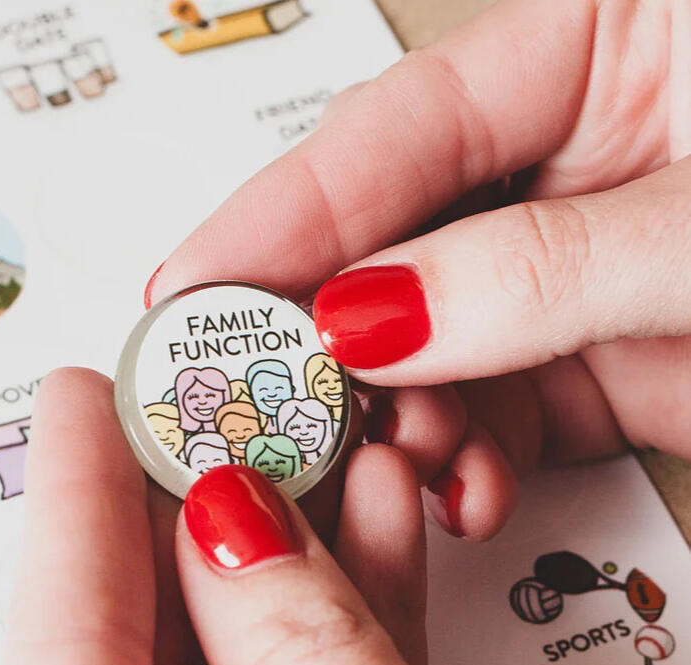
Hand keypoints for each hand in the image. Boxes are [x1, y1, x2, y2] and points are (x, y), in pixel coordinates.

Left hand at [0, 368, 603, 664]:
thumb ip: (299, 652)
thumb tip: (225, 510)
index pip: (58, 659)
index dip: (74, 504)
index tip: (82, 394)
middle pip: (148, 657)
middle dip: (192, 512)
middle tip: (209, 397)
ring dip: (293, 550)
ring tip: (312, 434)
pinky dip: (353, 619)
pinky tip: (375, 520)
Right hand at [146, 0, 689, 540]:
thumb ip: (539, 266)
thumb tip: (374, 315)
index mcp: (601, 42)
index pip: (393, 133)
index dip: (278, 217)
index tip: (191, 288)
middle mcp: (570, 157)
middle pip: (392, 246)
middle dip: (327, 338)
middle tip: (263, 401)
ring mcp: (573, 267)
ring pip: (433, 349)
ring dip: (402, 420)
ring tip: (392, 465)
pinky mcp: (595, 358)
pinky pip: (494, 412)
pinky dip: (465, 462)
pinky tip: (459, 491)